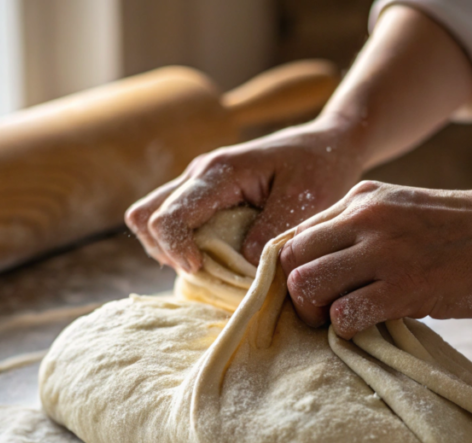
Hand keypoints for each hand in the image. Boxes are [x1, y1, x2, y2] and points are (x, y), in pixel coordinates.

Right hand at [124, 118, 365, 272]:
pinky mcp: (204, 197)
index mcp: (219, 172)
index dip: (176, 249)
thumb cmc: (320, 167)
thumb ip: (270, 232)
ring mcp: (197, 184)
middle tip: (205, 271)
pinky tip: (217, 259)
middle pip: (144, 217)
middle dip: (166, 251)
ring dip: (171, 250)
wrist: (327, 143)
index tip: (201, 270)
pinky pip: (173, 224)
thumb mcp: (306, 201)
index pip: (169, 215)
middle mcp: (198, 175)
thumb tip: (239, 264)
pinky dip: (183, 246)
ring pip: (151, 222)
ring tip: (211, 267)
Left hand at [279, 181, 471, 338]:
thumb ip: (364, 232)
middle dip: (295, 293)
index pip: (295, 234)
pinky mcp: (406, 287)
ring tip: (341, 322)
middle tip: (321, 312)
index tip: (316, 292)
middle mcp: (365, 217)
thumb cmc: (470, 232)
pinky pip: (343, 315)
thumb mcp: (406, 212)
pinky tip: (368, 330)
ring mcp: (384, 251)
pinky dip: (346, 331)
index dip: (295, 270)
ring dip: (314, 314)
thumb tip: (328, 272)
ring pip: (304, 285)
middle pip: (288, 260)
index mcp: (363, 198)